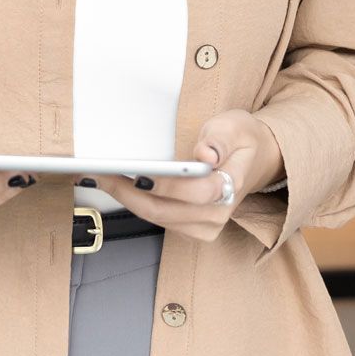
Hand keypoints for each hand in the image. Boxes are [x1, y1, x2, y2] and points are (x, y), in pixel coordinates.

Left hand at [89, 110, 283, 243]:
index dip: (165, 185)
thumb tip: (205, 155)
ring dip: (126, 199)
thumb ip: (220, 139)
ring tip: (100, 177)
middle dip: (128, 193)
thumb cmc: (242, 139)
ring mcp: (205, 225)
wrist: (254, 159)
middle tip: (101, 173)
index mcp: (231, 185)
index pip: (195, 192)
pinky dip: (136, 204)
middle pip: (166, 210)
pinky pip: (158, 220)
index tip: (138, 173)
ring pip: (157, 218)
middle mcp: (218, 213)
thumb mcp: (236, 126)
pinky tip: (118, 187)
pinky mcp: (192, 229)